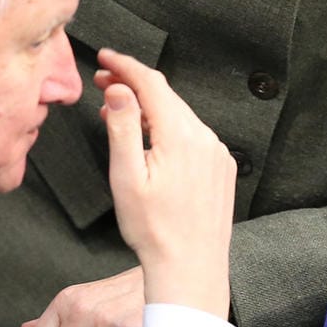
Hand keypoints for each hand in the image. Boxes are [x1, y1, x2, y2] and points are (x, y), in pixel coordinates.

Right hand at [93, 48, 234, 316]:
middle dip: (134, 85)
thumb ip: (123, 127)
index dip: (126, 65)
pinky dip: (170, 129)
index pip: (151, 83)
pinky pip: (194, 137)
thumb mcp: (126, 177)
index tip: (104, 56)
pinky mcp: (223, 169)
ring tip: (119, 112)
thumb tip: (119, 90)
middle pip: (167, 97)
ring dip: (151, 109)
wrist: (192, 270)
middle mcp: (206, 138)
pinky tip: (151, 142)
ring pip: (180, 117)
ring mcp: (218, 154)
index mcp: (180, 135)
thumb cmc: (153, 230)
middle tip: (103, 81)